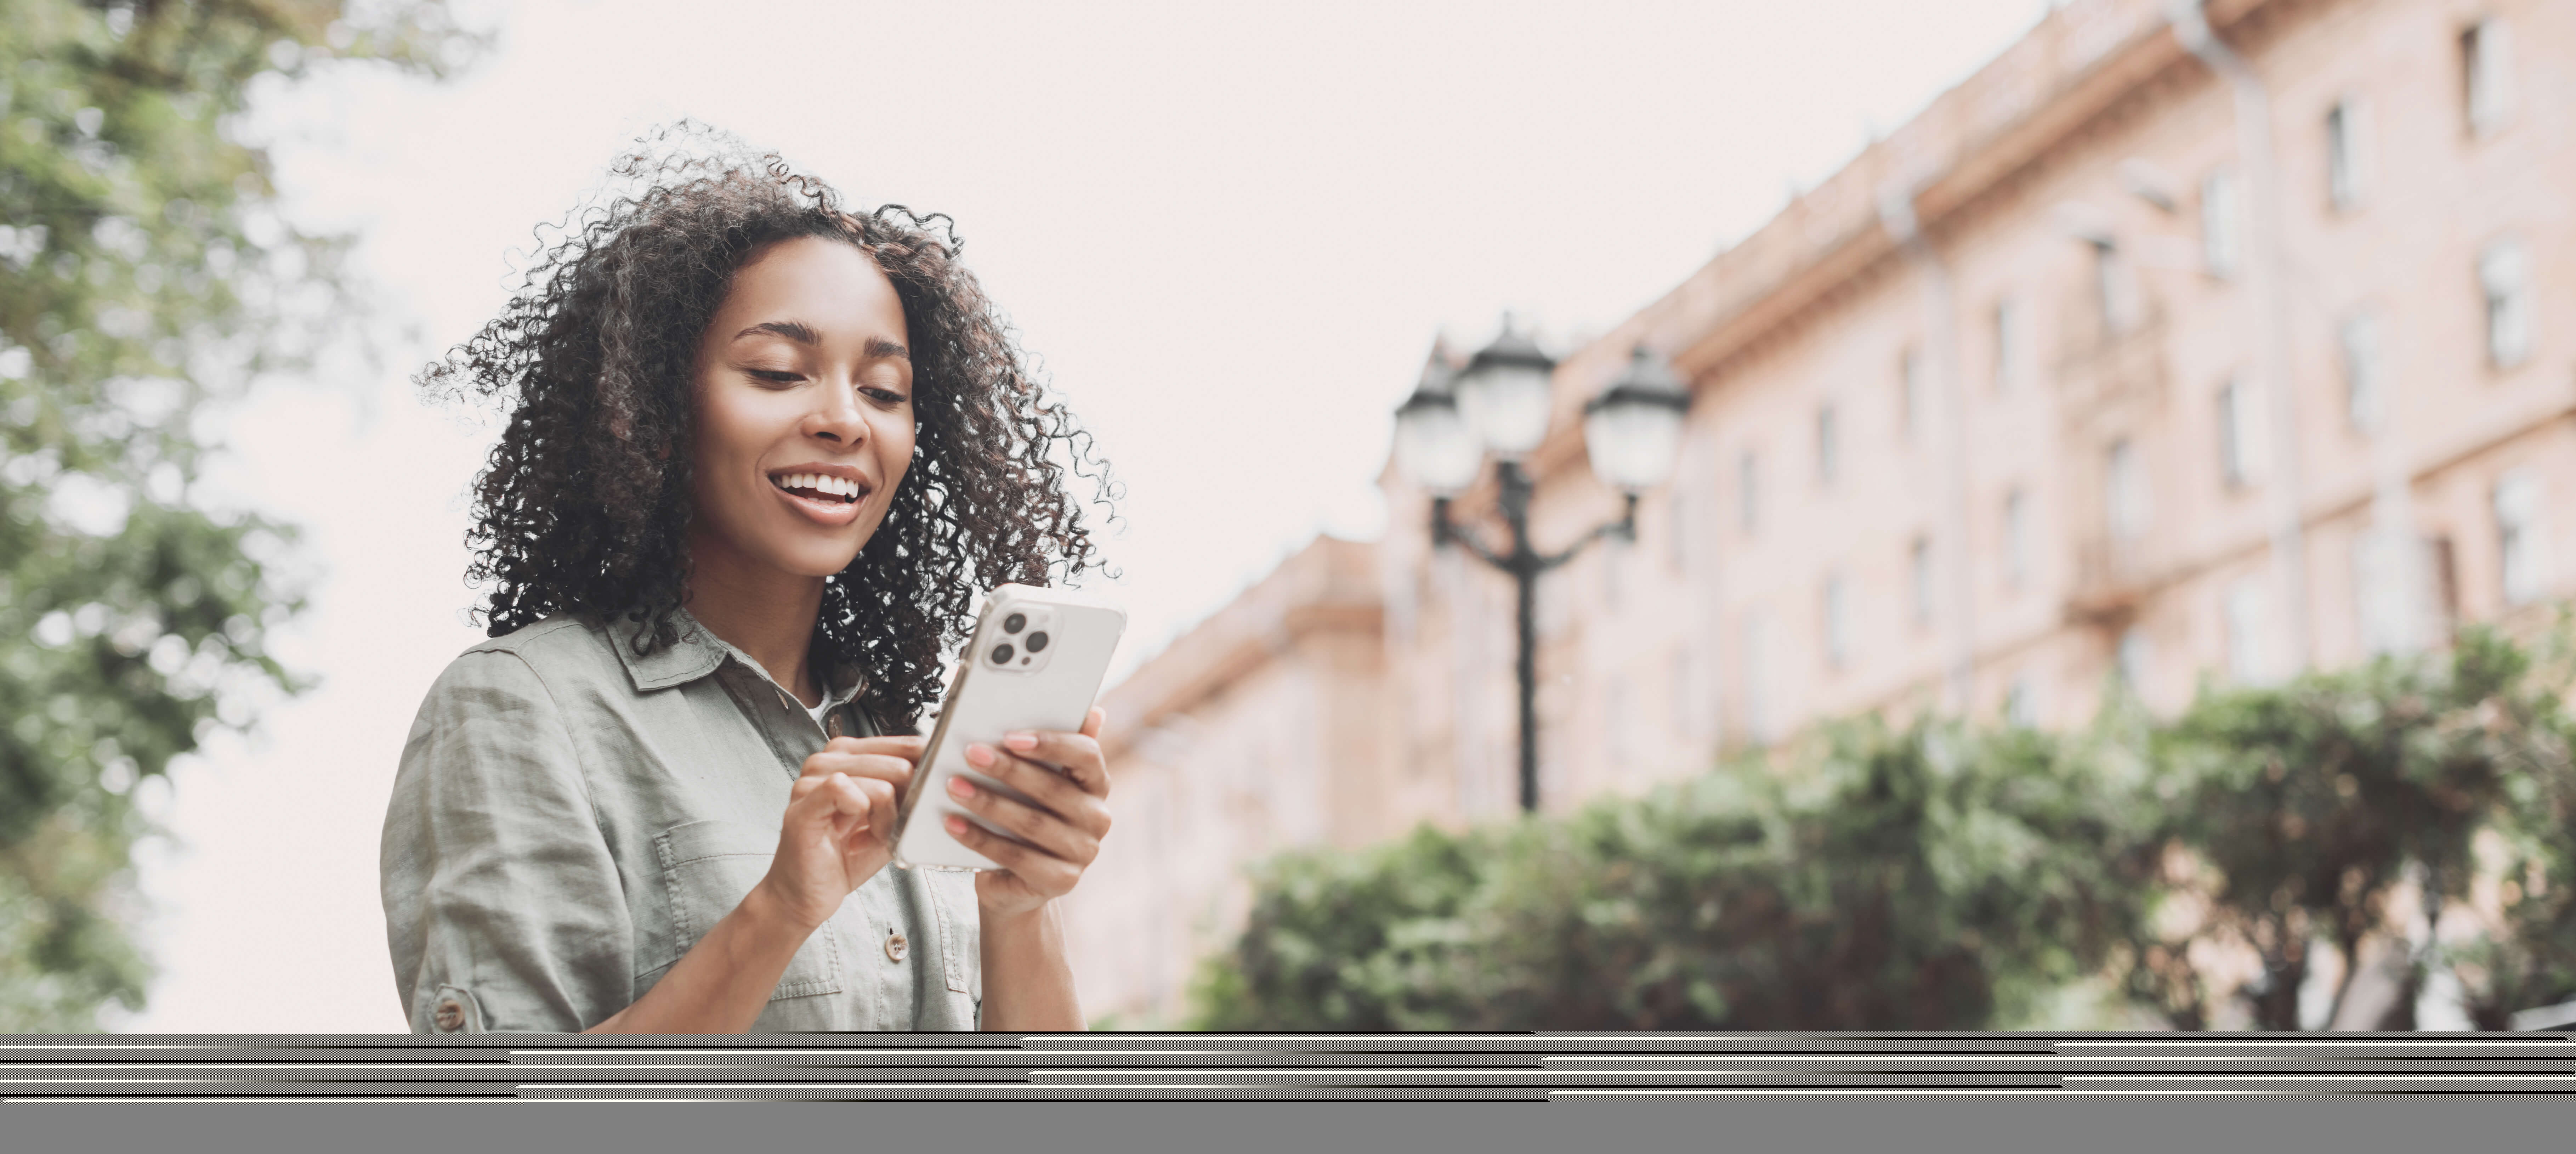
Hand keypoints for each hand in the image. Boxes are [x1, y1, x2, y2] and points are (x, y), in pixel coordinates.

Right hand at [755, 735, 923, 931]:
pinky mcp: (803, 804)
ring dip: (886, 821)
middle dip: (905, 807)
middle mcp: (828, 760)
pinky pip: (846, 791)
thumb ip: (911, 792)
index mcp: (850, 755)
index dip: (926, 777)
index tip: (924, 803)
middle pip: (899, 764)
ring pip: (881, 785)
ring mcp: (811, 779)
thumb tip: (941, 772)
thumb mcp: (891, 819)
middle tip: (887, 832)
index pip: (906, 745)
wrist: (808, 894)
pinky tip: (854, 839)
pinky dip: (865, 822)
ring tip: (869, 838)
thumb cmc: (846, 857)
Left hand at [943, 707, 1112, 917]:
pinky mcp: (1061, 881)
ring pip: (1032, 823)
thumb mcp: (1038, 782)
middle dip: (1008, 770)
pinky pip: (1016, 856)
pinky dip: (980, 838)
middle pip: (1053, 789)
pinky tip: (953, 823)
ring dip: (988, 802)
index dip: (1050, 744)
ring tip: (954, 786)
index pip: (1087, 755)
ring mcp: (1083, 853)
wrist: (1015, 882)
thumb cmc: (1024, 819)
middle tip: (970, 753)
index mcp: (1097, 785)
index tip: (1010, 736)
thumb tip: (1094, 712)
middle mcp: (1098, 818)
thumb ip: (1055, 749)